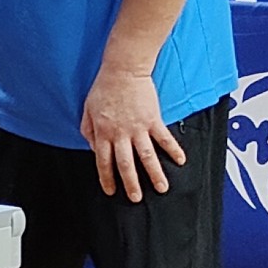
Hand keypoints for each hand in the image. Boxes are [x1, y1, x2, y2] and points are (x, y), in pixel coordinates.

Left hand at [80, 64, 184, 202]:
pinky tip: (180, 161)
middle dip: (131, 183)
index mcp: (103, 132)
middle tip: (136, 198)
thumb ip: (87, 130)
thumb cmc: (104, 88)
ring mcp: (138, 127)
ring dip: (154, 174)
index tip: (111, 191)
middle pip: (126, 164)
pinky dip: (173, 150)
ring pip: (147, 156)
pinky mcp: (153, 119)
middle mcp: (121, 133)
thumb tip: (93, 148)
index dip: (107, 178)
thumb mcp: (87, 109)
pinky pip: (164, 138)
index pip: (103, 161)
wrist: (124, 70)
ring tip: (162, 188)